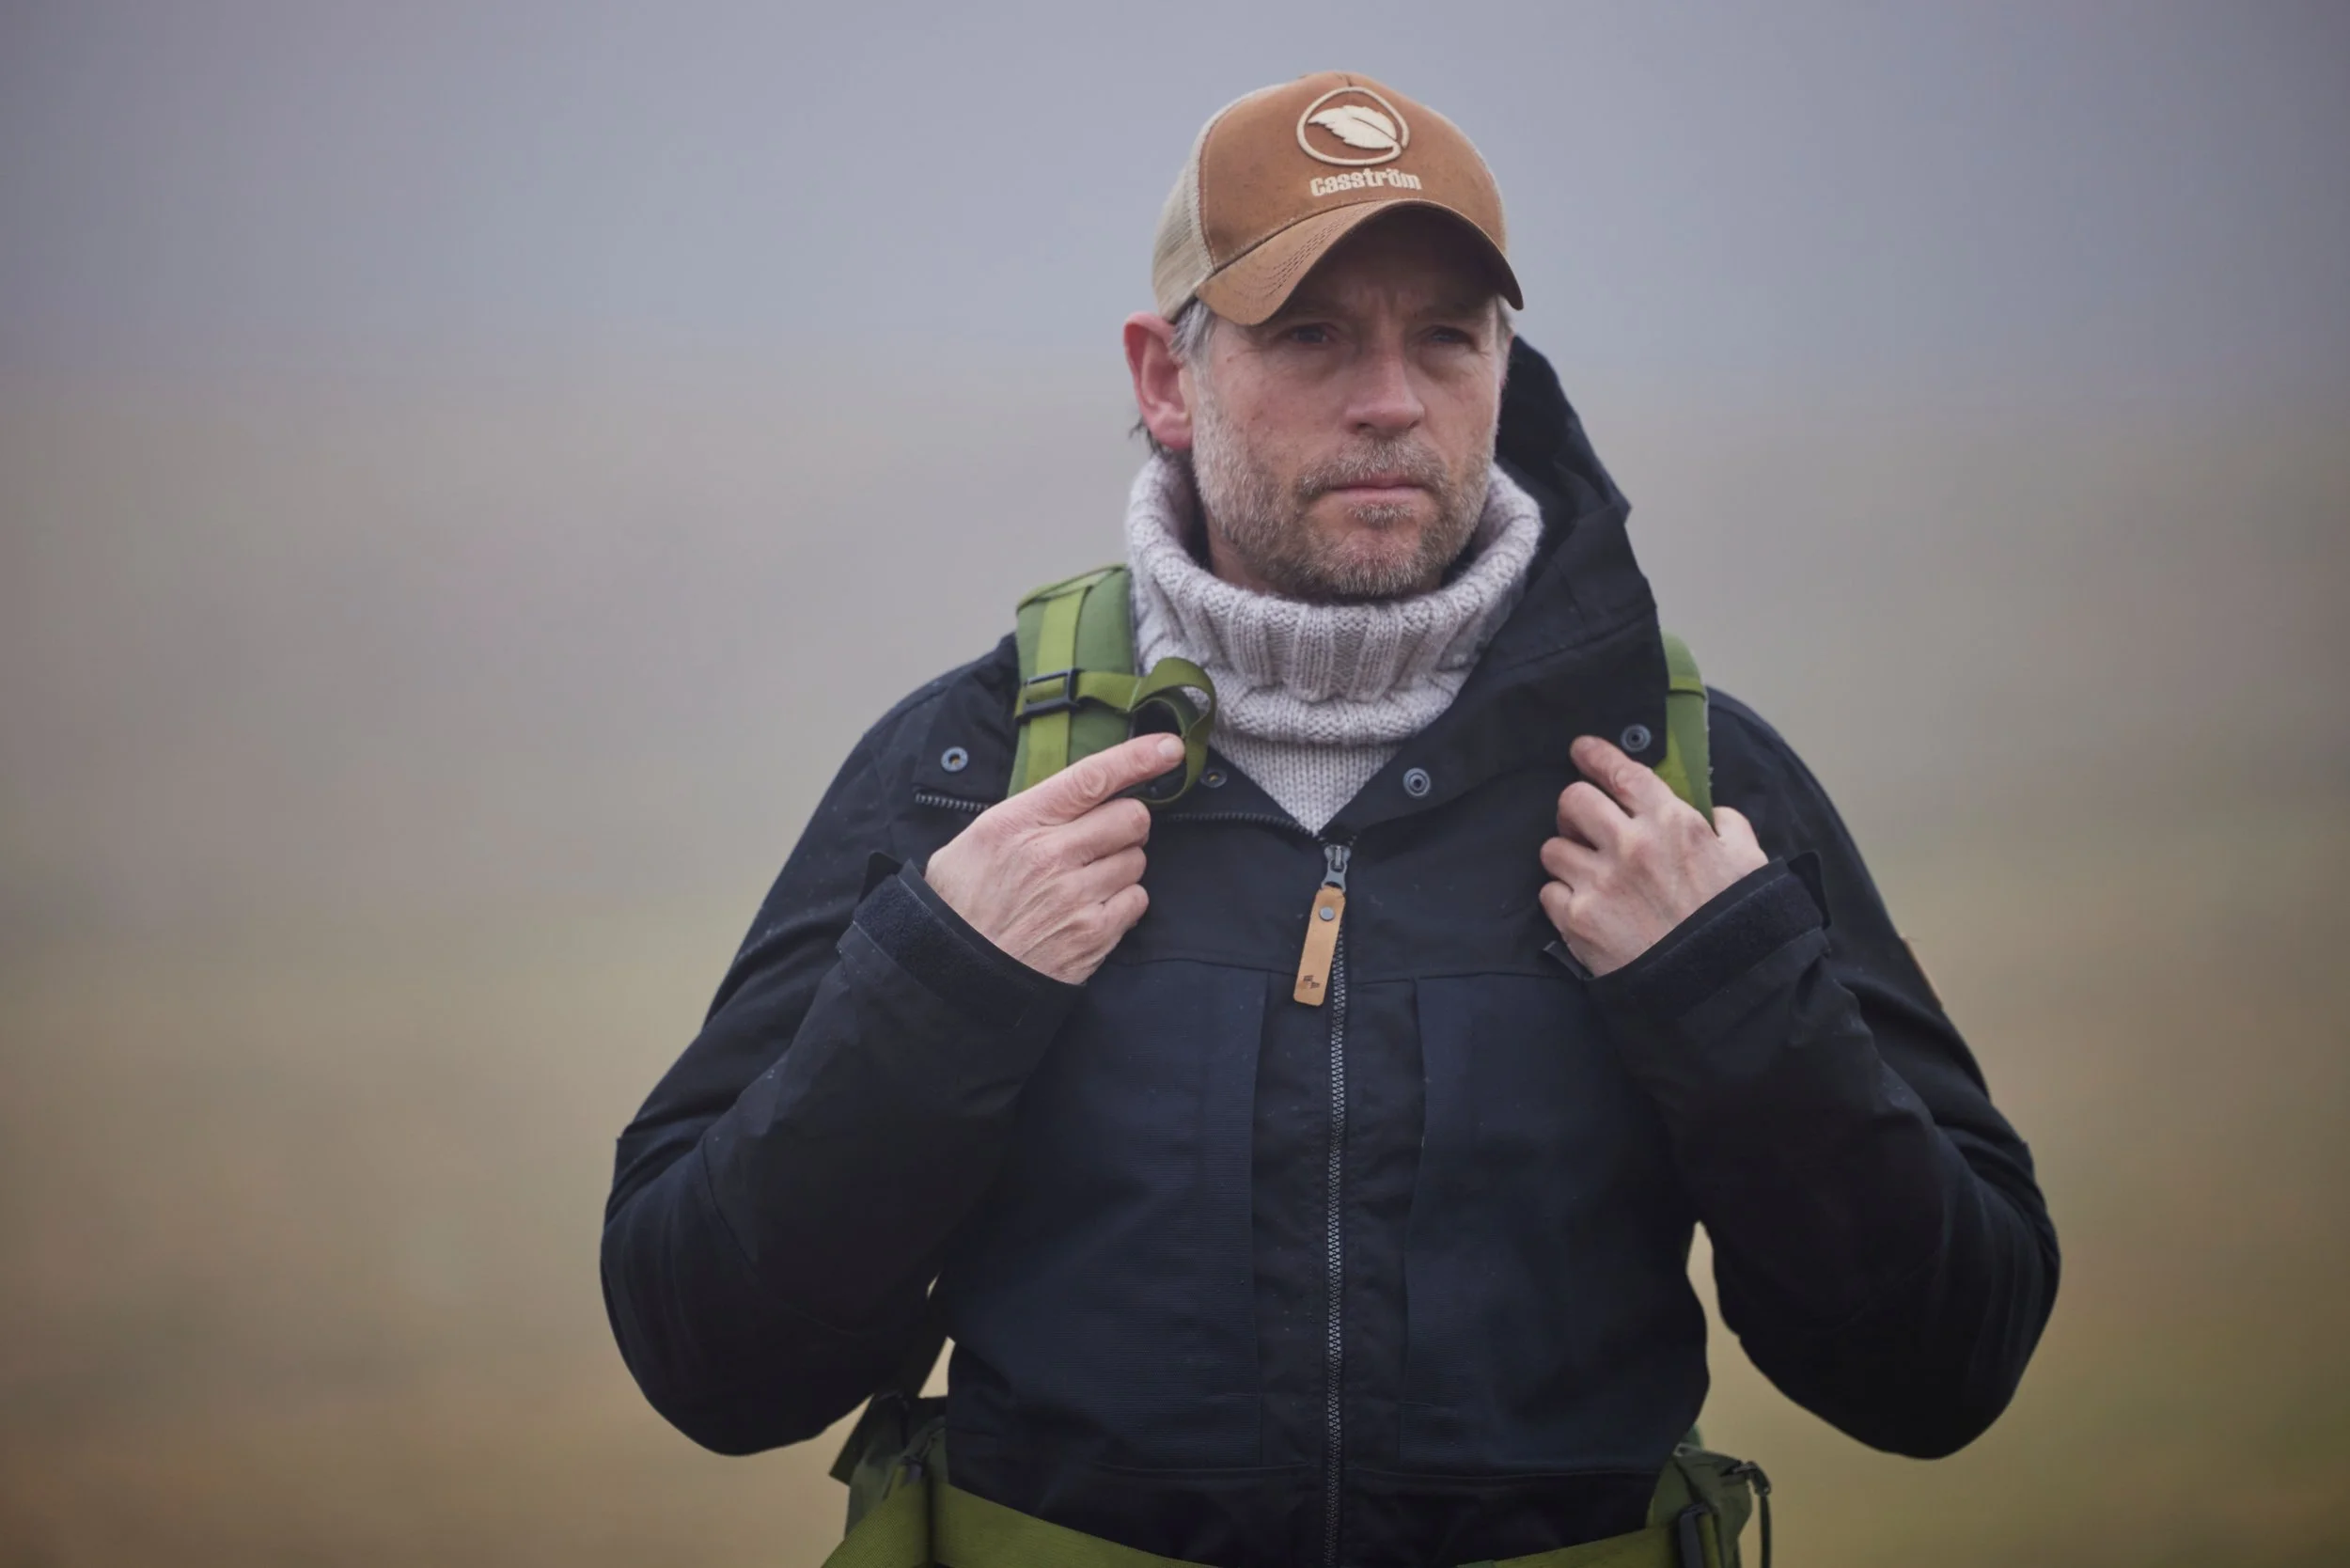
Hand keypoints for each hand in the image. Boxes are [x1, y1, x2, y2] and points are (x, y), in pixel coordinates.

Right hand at [923, 734, 1178, 984]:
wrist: (957, 974)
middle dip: (1126, 823)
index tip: (1169, 747)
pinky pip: (1137, 899)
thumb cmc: (963, 903)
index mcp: (1018, 823)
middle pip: (1131, 817)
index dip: (1137, 758)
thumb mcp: (977, 840)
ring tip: (1085, 880)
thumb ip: (1028, 813)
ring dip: (1121, 865)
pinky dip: (1123, 901)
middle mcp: (1050, 856)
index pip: (1091, 778)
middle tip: (1102, 837)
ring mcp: (1075, 897)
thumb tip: (1077, 795)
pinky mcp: (1093, 934)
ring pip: (1137, 859)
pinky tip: (1091, 907)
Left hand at [1538, 735, 1767, 976]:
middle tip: (1584, 822)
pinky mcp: (1578, 921)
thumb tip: (1710, 814)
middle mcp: (1629, 845)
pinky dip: (1562, 896)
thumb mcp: (1750, 861)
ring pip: (1552, 848)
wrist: (1722, 989)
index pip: (1620, 772)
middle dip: (1574, 808)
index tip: (1580, 750)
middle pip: (1573, 801)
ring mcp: (1599, 883)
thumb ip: (1727, 826)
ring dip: (1567, 855)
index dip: (1594, 756)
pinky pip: (1549, 892)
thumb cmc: (1741, 924)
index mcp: (1671, 822)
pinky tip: (1584, 905)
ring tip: (1587, 871)